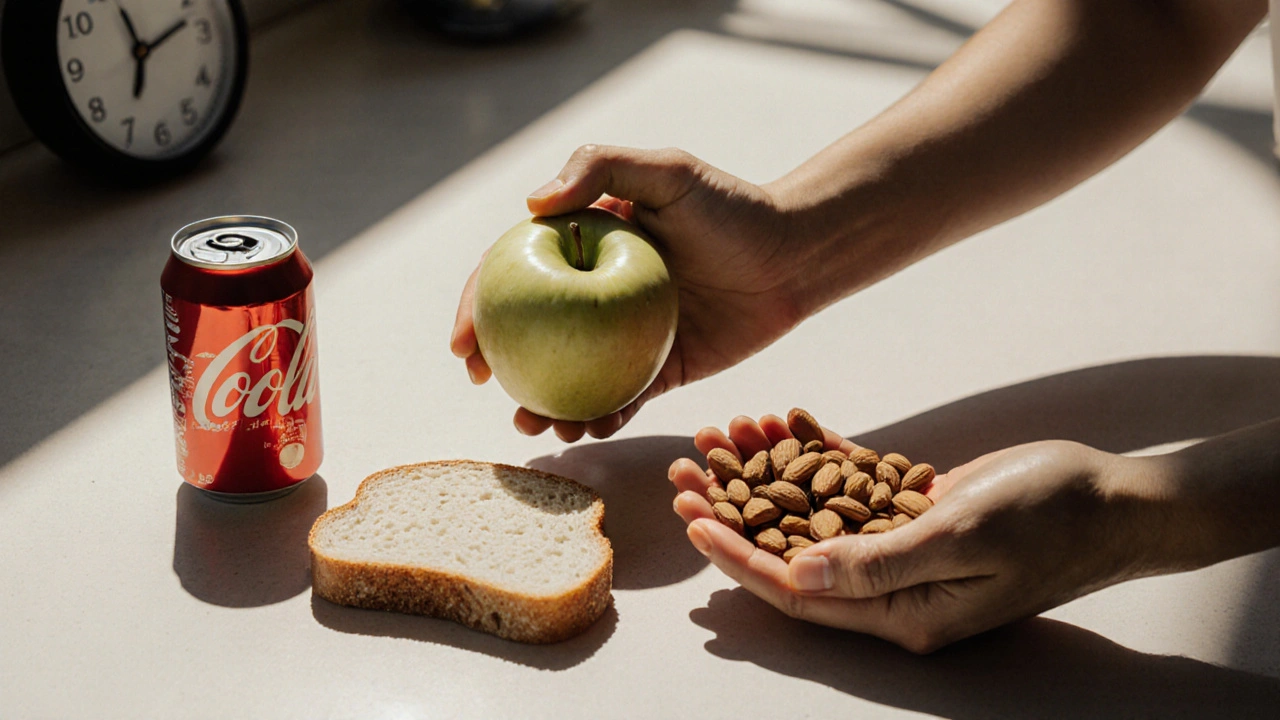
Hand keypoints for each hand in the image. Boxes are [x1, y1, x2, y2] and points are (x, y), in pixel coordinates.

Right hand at [451, 145, 810, 441]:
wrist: (796, 257)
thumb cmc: (732, 208)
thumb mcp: (667, 172)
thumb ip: (600, 167)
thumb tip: (531, 203)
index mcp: (585, 248)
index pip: (515, 277)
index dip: (478, 310)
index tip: (464, 347)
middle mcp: (597, 296)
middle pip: (531, 337)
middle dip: (501, 370)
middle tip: (493, 392)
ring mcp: (625, 338)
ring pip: (571, 378)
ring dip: (546, 407)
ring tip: (538, 425)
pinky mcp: (662, 371)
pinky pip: (624, 400)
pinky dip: (603, 418)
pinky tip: (591, 429)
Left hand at [670, 415, 1168, 652]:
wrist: (1114, 499)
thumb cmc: (1050, 521)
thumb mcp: (963, 539)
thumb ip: (879, 562)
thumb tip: (797, 575)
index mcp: (901, 611)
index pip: (797, 592)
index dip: (738, 556)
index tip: (691, 518)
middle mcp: (894, 585)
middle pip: (790, 549)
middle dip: (732, 509)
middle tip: (682, 468)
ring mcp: (903, 545)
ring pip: (812, 511)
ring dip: (763, 472)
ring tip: (717, 433)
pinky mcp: (915, 507)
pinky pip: (849, 482)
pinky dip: (813, 451)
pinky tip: (776, 420)